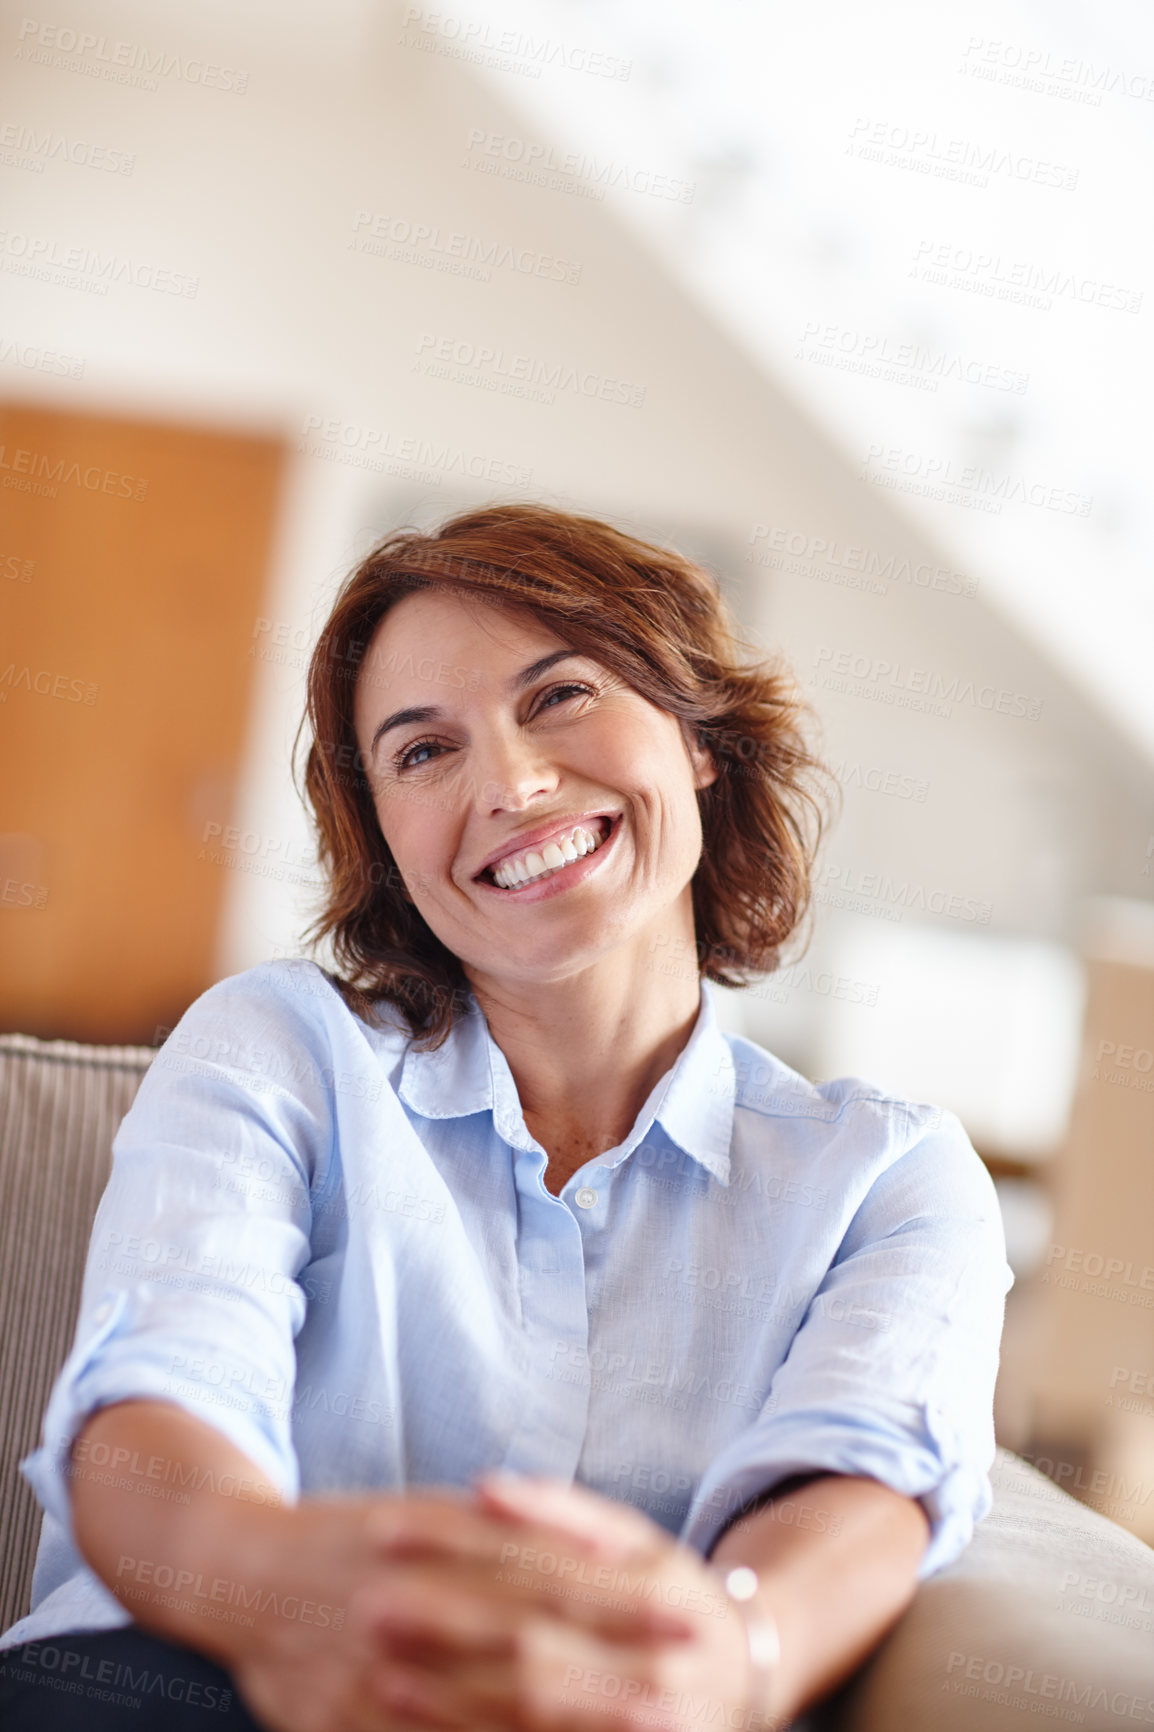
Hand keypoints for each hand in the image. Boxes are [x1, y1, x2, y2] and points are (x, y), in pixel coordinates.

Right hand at [212, 1484, 694, 1731]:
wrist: (233, 1571)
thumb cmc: (347, 1537)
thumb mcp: (422, 1512)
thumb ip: (500, 1530)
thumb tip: (598, 1553)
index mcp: (426, 1541)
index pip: (540, 1573)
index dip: (613, 1598)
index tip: (681, 1611)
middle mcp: (402, 1604)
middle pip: (523, 1644)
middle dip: (608, 1669)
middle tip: (681, 1680)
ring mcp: (370, 1675)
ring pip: (482, 1710)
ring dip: (565, 1726)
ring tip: (641, 1730)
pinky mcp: (340, 1728)